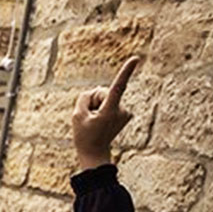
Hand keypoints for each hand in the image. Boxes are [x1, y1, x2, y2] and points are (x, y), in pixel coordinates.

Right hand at [72, 56, 138, 170]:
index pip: (118, 87)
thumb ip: (84, 98)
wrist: (94, 153)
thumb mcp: (77, 115)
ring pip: (105, 98)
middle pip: (102, 92)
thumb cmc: (85, 136)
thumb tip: (96, 92)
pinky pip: (109, 103)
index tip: (136, 58)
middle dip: (93, 100)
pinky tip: (99, 122)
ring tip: (94, 122)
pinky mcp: (124, 114)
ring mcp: (124, 113)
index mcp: (111, 110)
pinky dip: (102, 109)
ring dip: (97, 106)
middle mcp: (121, 110)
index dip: (126, 71)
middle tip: (89, 118)